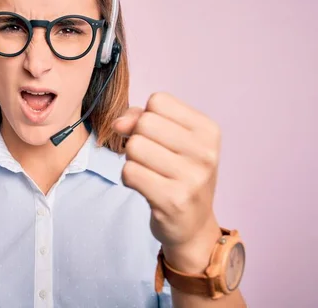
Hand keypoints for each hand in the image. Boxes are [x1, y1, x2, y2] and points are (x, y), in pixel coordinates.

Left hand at [113, 92, 221, 270]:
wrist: (192, 226)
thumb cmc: (177, 174)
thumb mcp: (169, 139)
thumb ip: (140, 118)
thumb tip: (119, 123)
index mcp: (208, 130)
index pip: (158, 101)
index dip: (146, 117)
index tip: (157, 137)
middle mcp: (206, 152)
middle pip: (144, 123)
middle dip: (138, 138)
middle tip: (151, 159)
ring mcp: (192, 178)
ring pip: (135, 147)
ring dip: (132, 160)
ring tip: (150, 173)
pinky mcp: (173, 200)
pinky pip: (129, 172)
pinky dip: (129, 178)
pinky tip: (145, 187)